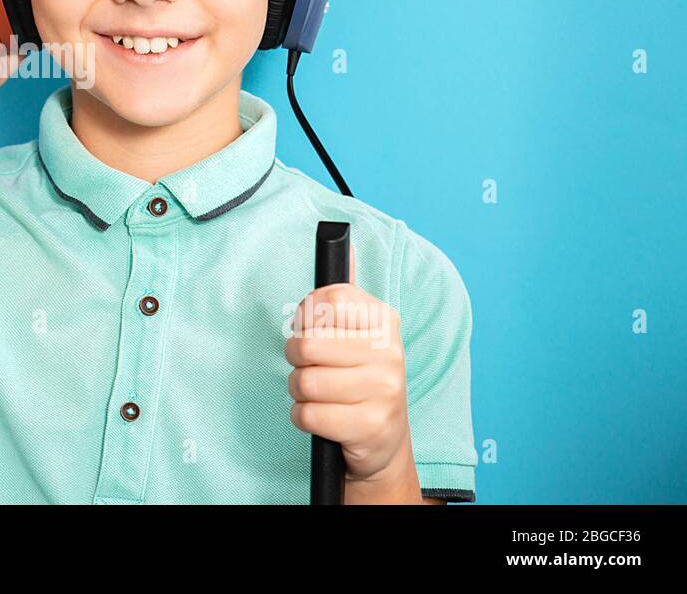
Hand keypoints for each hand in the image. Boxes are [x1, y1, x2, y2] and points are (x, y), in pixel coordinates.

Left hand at [284, 244, 411, 484]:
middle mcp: (388, 352)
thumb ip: (345, 294)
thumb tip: (345, 242)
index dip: (305, 318)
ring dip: (299, 391)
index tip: (312, 331)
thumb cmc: (360, 380)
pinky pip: (306, 414)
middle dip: (297, 360)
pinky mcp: (369, 425)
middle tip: (313, 368)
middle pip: (306, 344)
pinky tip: (324, 417)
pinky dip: (303, 418)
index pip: (325, 301)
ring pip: (303, 381)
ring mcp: (382, 390)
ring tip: (320, 394)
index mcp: (383, 321)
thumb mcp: (359, 333)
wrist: (383, 444)